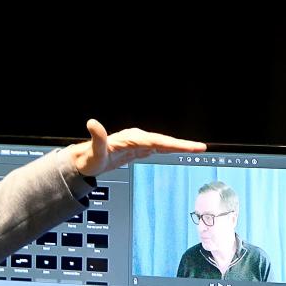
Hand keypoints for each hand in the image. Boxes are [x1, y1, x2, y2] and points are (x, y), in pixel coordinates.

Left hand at [70, 119, 206, 177]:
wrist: (84, 161)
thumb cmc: (88, 158)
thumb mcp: (93, 150)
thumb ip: (96, 137)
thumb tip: (92, 123)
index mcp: (131, 138)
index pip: (158, 141)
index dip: (175, 144)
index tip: (191, 147)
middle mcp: (136, 138)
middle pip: (164, 141)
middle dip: (183, 145)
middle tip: (201, 148)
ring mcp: (137, 144)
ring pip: (162, 144)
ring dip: (178, 146)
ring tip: (196, 149)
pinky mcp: (136, 150)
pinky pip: (156, 148)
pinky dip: (168, 150)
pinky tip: (176, 151)